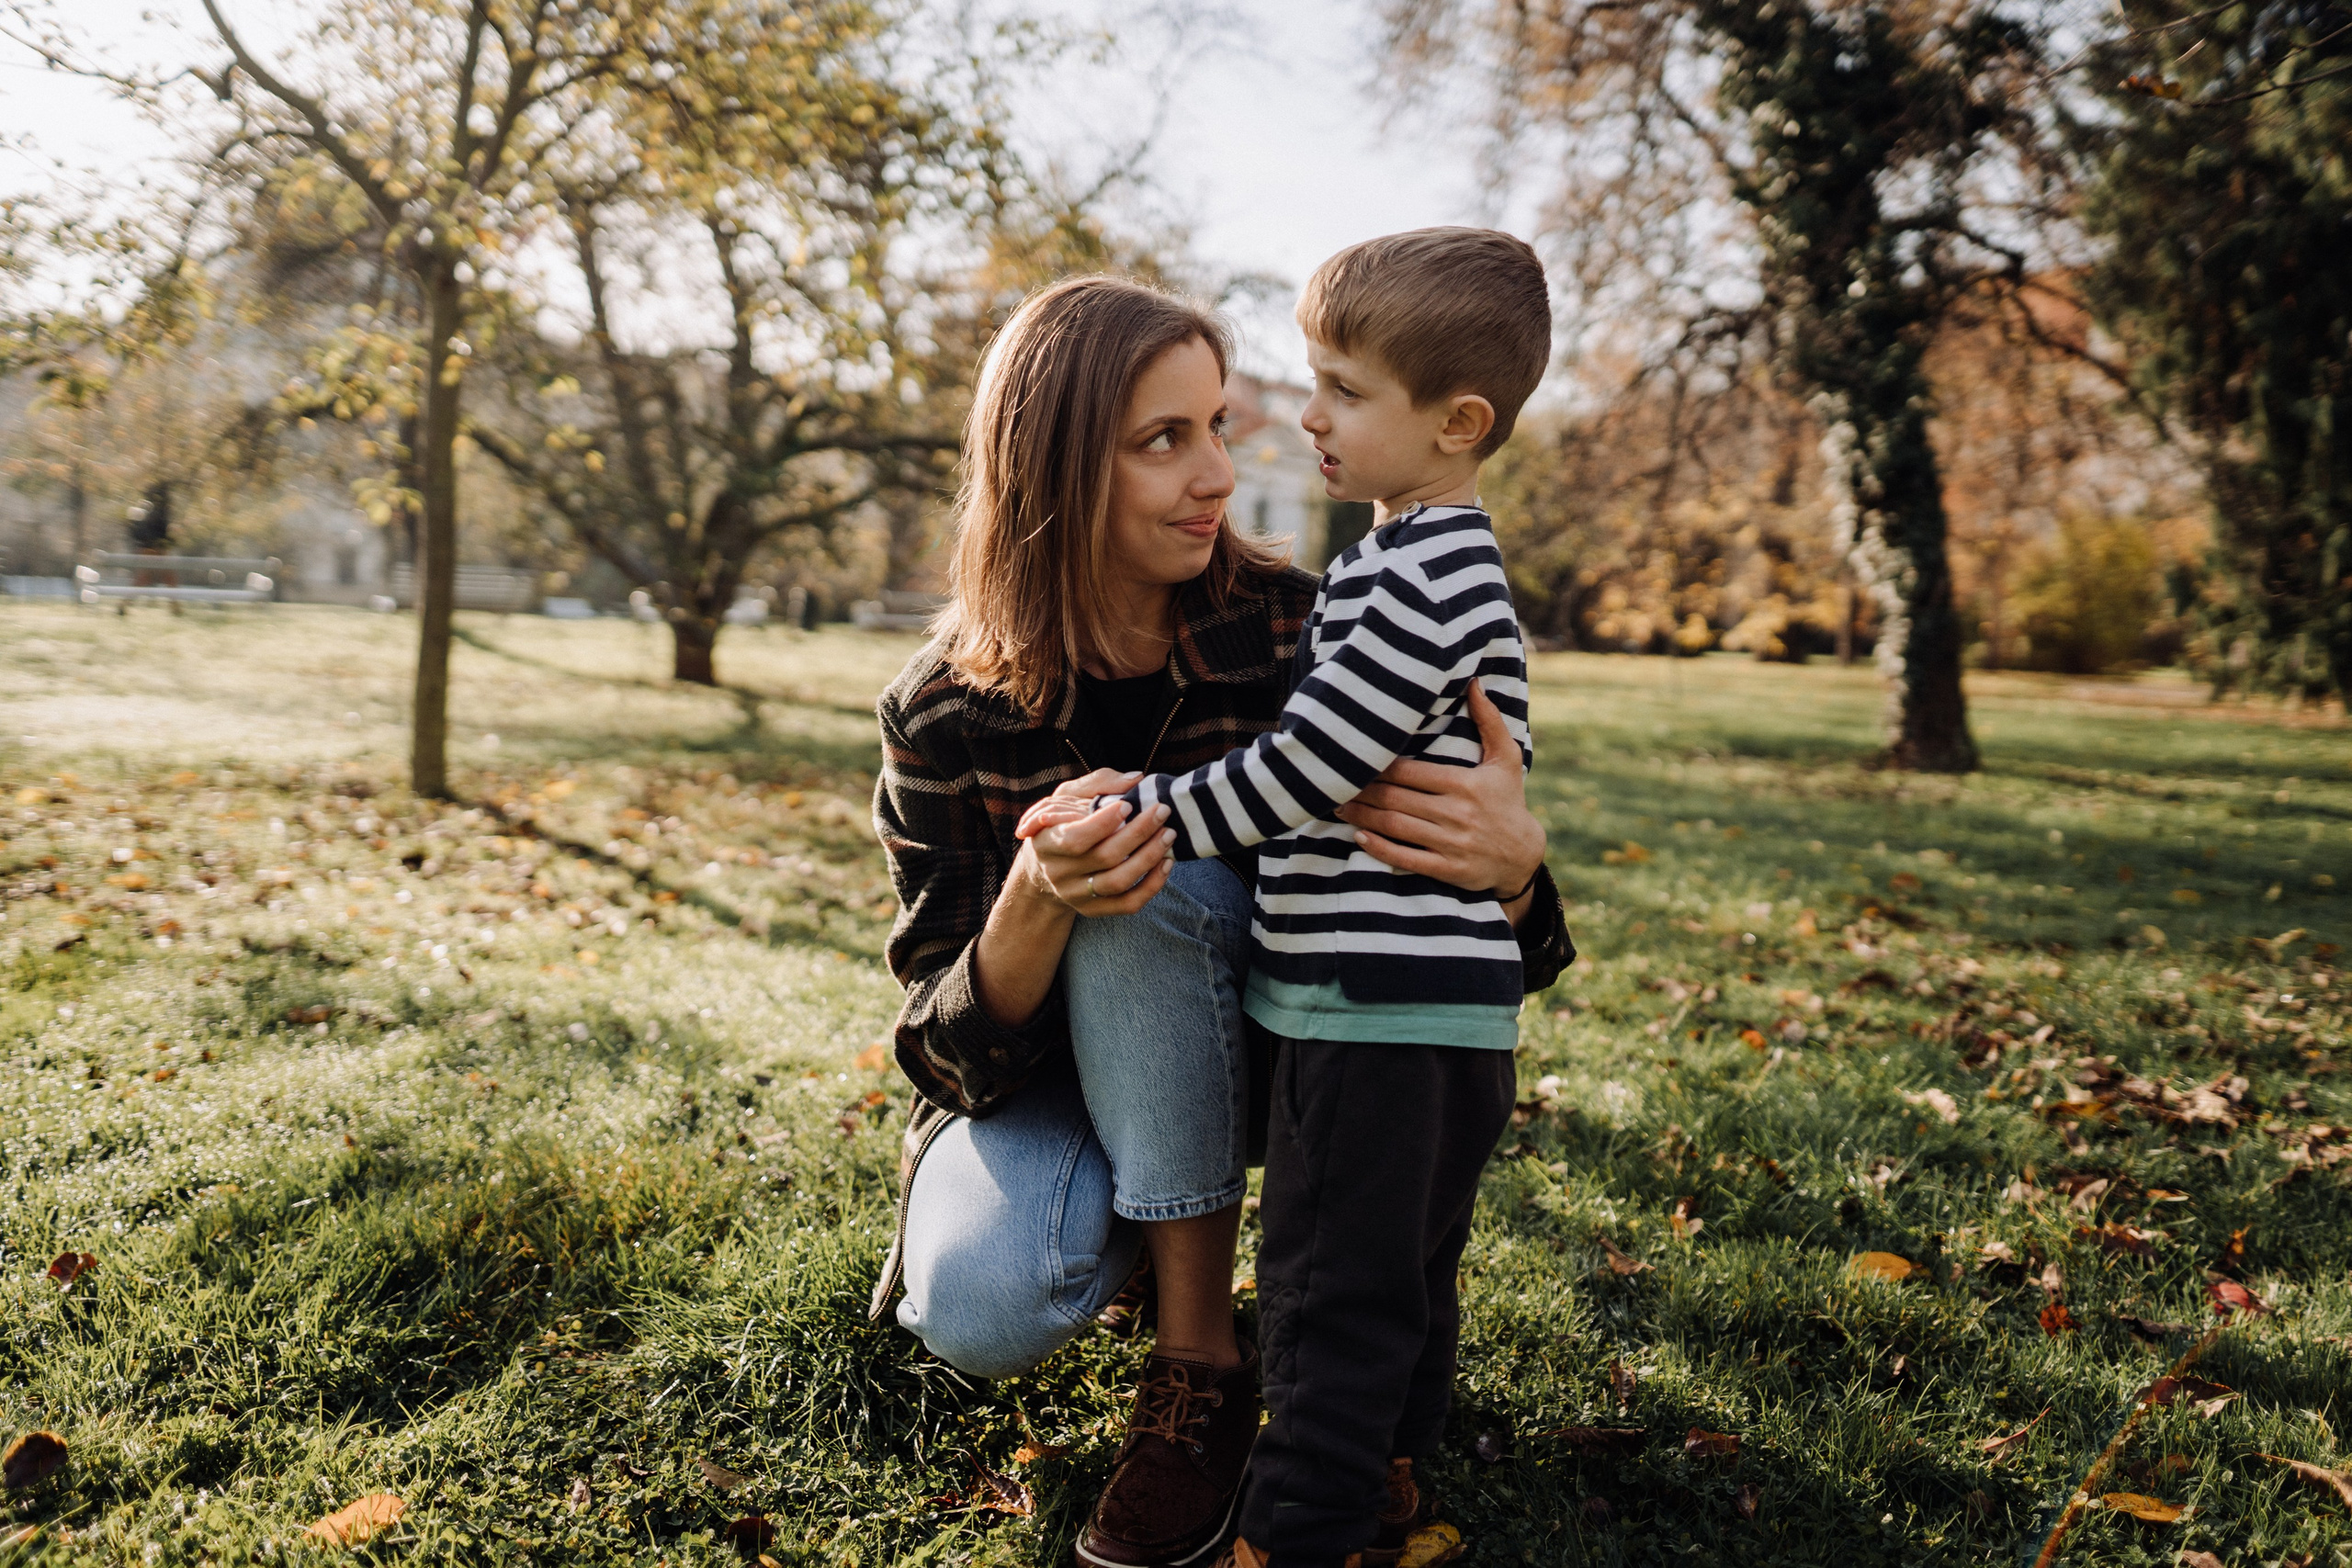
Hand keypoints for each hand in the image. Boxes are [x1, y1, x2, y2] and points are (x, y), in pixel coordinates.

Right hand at [1018, 770, 1172, 916]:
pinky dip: (1152, 885)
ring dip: (1149, 857)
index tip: (1128, 804)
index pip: (1075, 838)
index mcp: (1046, 842)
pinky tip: (1166, 863)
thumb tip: (1135, 779)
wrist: (1045, 869)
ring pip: (1118, 882)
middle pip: (1104, 857)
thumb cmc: (1061, 823)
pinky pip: (1128, 904)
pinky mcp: (1094, 910)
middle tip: (1162, 811)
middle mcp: (1059, 873)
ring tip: (1169, 834)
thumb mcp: (1067, 797)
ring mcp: (1076, 895)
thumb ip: (1098, 784)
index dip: (1103, 823)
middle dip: (1138, 833)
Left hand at [1336, 679, 1545, 900]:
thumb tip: (1474, 683)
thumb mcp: (1506, 759)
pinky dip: (1379, 849)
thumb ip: (1489, 720)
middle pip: (1396, 798)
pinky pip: (1406, 859)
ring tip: (1339, 808)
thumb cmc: (1508, 800)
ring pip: (1396, 826)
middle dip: (1362, 791)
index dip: (1378, 767)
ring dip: (1363, 817)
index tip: (1354, 761)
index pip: (1409, 772)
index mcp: (1464, 783)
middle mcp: (1456, 813)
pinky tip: (1360, 838)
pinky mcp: (1448, 870)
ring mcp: (1451, 843)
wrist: (1524, 856)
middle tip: (1334, 784)